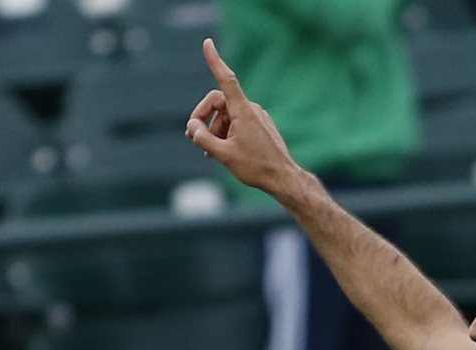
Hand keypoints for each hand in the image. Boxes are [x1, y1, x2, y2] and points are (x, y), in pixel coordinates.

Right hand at [185, 38, 299, 194]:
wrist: (284, 179)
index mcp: (243, 111)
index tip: (208, 43)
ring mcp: (257, 117)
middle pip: (218, 103)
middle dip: (203, 118)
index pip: (226, 79)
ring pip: (226, 116)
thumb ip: (202, 138)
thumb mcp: (222, 154)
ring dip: (214, 130)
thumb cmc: (256, 167)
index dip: (215, 61)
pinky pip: (237, 123)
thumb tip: (192, 126)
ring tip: (209, 151)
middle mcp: (251, 109)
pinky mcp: (261, 126)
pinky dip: (226, 133)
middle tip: (193, 137)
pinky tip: (221, 151)